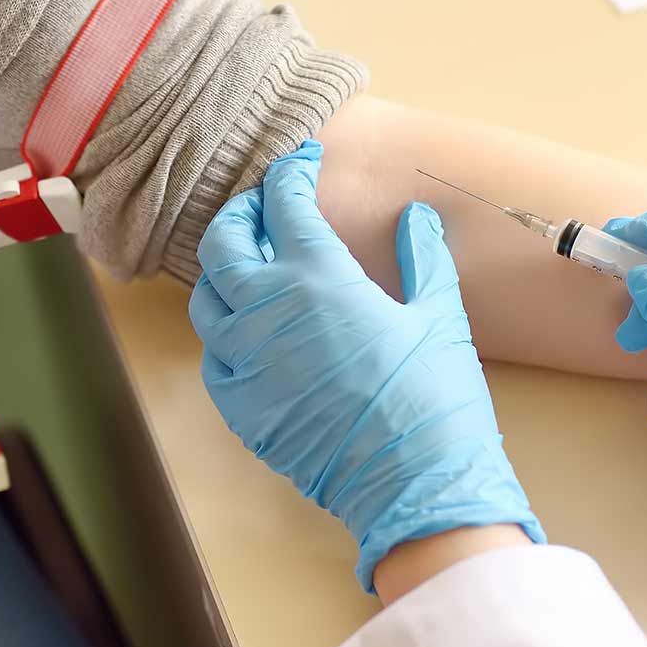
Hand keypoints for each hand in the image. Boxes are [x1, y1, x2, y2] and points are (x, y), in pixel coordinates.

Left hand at [190, 140, 541, 590]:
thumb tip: (416, 217)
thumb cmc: (432, 398)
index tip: (300, 162)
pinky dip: (226, 332)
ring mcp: (243, 363)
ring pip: (206, 299)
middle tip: (262, 208)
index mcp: (316, 278)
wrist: (411, 483)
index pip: (283, 204)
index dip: (289, 174)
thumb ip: (421, 258)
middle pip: (222, 242)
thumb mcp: (440, 315)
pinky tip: (252, 331)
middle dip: (240, 214)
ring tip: (251, 266)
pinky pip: (213, 356)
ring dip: (224, 273)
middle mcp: (264, 313)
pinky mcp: (239, 407)